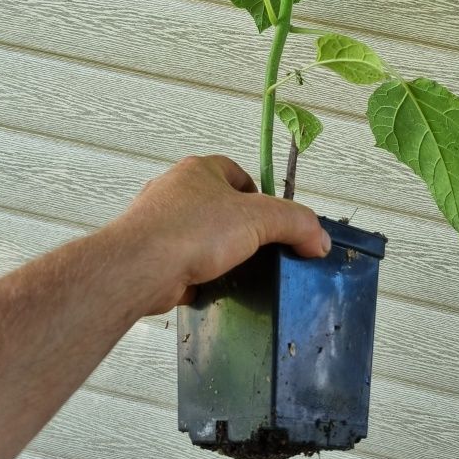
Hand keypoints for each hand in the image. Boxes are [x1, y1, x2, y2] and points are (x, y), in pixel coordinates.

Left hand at [109, 155, 331, 315]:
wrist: (139, 268)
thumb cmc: (191, 231)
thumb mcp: (258, 219)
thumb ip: (295, 223)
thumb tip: (319, 238)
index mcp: (200, 170)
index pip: (238, 175)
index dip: (259, 197)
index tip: (272, 223)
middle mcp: (176, 190)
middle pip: (218, 206)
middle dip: (238, 229)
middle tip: (257, 250)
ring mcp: (158, 223)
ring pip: (199, 236)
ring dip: (217, 253)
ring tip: (235, 272)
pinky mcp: (150, 254)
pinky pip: (183, 263)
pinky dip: (198, 276)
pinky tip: (210, 288)